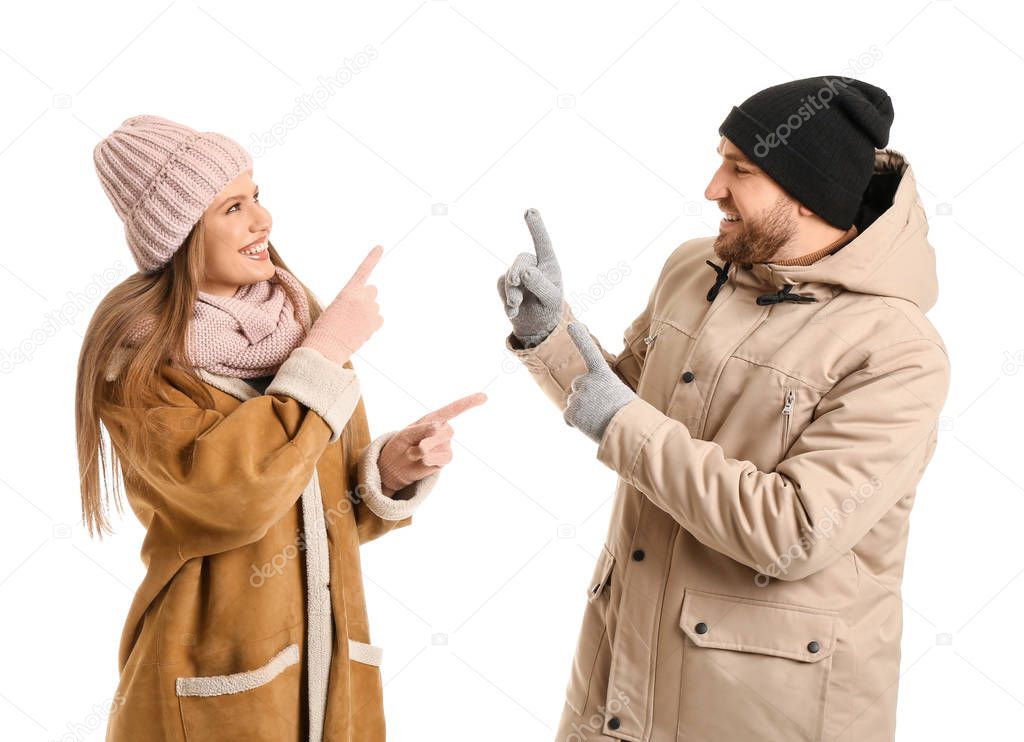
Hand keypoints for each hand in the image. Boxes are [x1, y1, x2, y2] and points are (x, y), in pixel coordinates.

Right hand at [302, 245, 383, 365]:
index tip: (381, 247)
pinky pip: (378, 320)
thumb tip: (365, 304)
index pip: (363, 271)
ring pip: (374, 307)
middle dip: (366, 298)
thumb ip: (351, 300)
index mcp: (348, 291)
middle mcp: (362, 298)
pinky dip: (371, 324)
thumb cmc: (325, 328)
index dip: (373, 258)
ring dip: (367, 313)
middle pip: (372, 291)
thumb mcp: (334, 307)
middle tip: (354, 310)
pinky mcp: (376, 323)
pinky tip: (360, 331)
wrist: (327, 346)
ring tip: (353, 324)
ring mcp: (371, 310)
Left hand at [378, 392, 487, 492]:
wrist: (395, 466)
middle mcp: (443, 430)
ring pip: (445, 445)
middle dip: (431, 439)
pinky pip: (445, 457)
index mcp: (434, 418)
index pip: (454, 409)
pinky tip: (423, 461)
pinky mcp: (445, 459)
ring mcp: (445, 445)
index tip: (484, 397)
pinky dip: (432, 460)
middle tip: (418, 447)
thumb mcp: (406, 434)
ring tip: (412, 454)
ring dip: (426, 451)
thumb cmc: (400, 445)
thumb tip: (439, 427)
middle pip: (447, 431)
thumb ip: (422, 429)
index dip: (469, 402)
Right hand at [496, 208, 562, 346]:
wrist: (536, 326)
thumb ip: (541, 285)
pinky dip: (507, 302)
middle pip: (522, 259)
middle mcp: (533, 265)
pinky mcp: (505, 284)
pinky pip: (501, 287)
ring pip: (509, 275)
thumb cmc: (549, 308)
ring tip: (517, 304)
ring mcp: (517, 274)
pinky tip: (514, 311)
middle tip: (516, 281)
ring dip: (512, 291)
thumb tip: (525, 272)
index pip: (543, 243)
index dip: (536, 227)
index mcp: (549, 264)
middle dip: (517, 270)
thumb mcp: (551, 299)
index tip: (530, 211)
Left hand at [564, 322, 635, 442]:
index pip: (590, 352)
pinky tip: (588, 426)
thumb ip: (601, 390)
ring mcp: (578, 396)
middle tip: (601, 409)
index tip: (572, 325)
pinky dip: (574, 423)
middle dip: (586, 396)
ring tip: (599, 419)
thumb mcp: (619, 394)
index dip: (580, 338)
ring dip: (583, 412)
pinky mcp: (571, 411)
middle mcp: (587, 381)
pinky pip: (567, 416)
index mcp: (603, 374)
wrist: (629, 430)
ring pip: (574, 403)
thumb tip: (587, 400)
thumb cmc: (628, 415)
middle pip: (578, 386)